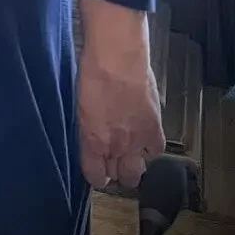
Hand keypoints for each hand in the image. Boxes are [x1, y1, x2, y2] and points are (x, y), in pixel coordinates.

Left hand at [77, 47, 164, 189]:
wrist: (117, 57)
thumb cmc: (91, 71)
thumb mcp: (78, 103)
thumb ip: (86, 127)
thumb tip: (91, 135)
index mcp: (92, 140)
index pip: (95, 175)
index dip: (96, 176)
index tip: (96, 172)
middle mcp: (115, 147)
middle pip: (120, 177)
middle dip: (116, 174)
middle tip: (113, 162)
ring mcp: (136, 141)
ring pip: (138, 171)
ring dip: (133, 164)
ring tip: (129, 154)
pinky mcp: (154, 130)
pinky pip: (156, 151)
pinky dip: (151, 147)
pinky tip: (145, 138)